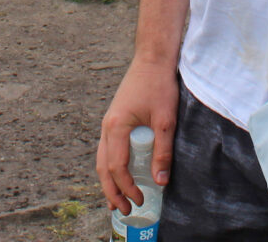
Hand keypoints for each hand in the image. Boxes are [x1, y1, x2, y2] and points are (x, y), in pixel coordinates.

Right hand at [97, 59, 176, 212]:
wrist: (152, 58)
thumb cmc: (159, 85)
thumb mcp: (166, 120)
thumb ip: (162, 150)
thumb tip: (160, 181)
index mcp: (116, 127)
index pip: (117, 166)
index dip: (127, 187)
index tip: (140, 200)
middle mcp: (107, 126)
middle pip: (103, 166)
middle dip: (112, 191)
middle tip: (123, 209)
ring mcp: (109, 121)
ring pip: (102, 158)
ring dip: (108, 180)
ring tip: (117, 199)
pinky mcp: (115, 118)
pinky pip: (107, 148)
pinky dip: (111, 166)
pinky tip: (120, 173)